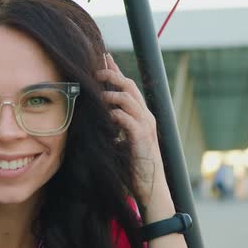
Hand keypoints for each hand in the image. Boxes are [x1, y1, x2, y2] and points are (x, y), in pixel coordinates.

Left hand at [97, 53, 168, 206]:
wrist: (152, 189)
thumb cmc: (136, 167)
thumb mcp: (123, 142)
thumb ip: (115, 128)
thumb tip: (100, 118)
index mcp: (141, 116)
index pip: (128, 88)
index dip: (116, 71)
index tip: (104, 58)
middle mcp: (146, 117)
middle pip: (129, 86)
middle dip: (112, 75)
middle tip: (95, 69)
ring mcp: (146, 126)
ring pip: (128, 98)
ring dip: (110, 94)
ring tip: (96, 95)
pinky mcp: (142, 138)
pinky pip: (126, 119)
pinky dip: (114, 115)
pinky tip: (105, 117)